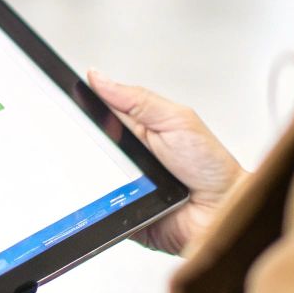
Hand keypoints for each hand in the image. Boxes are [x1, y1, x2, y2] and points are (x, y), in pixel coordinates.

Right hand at [88, 71, 248, 255]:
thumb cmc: (210, 167)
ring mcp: (123, 186)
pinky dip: (96, 204)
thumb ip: (138, 100)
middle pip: (91, 146)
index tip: (71, 99)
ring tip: (119, 174)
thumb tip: (100, 79)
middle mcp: (128, 157)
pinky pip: (97, 208)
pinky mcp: (120, 213)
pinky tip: (109, 198)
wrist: (222, 211)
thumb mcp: (176, 120)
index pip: (102, 113)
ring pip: (90, 177)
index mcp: (139, 129)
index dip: (84, 107)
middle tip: (108, 146)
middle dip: (88, 144)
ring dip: (94, 175)